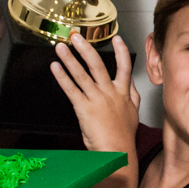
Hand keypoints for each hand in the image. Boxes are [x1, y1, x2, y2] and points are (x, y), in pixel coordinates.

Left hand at [51, 34, 140, 152]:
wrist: (117, 151)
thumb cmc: (123, 136)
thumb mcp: (133, 112)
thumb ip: (132, 94)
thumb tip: (130, 80)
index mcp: (122, 92)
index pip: (124, 67)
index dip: (121, 52)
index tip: (117, 38)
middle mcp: (109, 92)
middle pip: (97, 65)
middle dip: (86, 49)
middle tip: (76, 37)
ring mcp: (96, 99)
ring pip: (82, 74)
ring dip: (70, 59)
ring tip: (60, 47)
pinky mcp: (84, 108)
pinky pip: (71, 89)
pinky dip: (62, 77)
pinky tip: (55, 67)